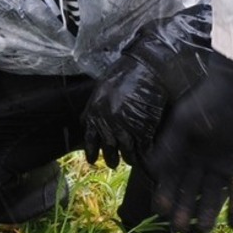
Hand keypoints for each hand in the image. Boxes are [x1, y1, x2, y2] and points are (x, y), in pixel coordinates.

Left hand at [83, 54, 166, 168]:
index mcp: (95, 113)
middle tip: (113, 163)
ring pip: (126, 151)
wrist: (145, 69)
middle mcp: (108, 123)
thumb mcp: (100, 90)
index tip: (92, 161)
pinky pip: (143, 148)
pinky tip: (146, 156)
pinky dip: (145, 154)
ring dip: (129, 158)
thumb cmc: (122, 75)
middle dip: (110, 158)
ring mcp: (126, 127)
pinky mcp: (144, 129)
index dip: (91, 152)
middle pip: (108, 149)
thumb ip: (93, 108)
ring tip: (131, 161)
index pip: (90, 139)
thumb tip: (87, 121)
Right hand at [151, 51, 232, 232]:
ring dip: (206, 211)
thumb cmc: (209, 102)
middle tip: (179, 227)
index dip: (165, 192)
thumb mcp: (185, 122)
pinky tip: (231, 222)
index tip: (160, 209)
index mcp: (182, 147)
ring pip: (213, 193)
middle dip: (184, 207)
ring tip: (201, 229)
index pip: (170, 174)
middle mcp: (201, 158)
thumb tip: (150, 167)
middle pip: (190, 188)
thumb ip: (169, 145)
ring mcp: (222, 163)